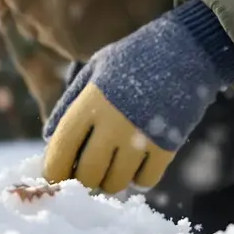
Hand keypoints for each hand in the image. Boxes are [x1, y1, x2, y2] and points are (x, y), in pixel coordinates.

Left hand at [43, 0, 233, 193]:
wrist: (186, 50)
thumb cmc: (133, 59)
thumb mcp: (93, 72)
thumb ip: (68, 105)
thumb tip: (47, 138)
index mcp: (89, 105)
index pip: (60, 151)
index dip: (53, 171)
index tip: (54, 176)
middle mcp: (112, 125)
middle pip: (88, 174)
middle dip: (83, 179)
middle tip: (86, 172)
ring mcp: (141, 138)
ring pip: (116, 183)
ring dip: (110, 181)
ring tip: (111, 167)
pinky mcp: (167, 146)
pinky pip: (146, 181)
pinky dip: (138, 178)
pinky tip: (136, 165)